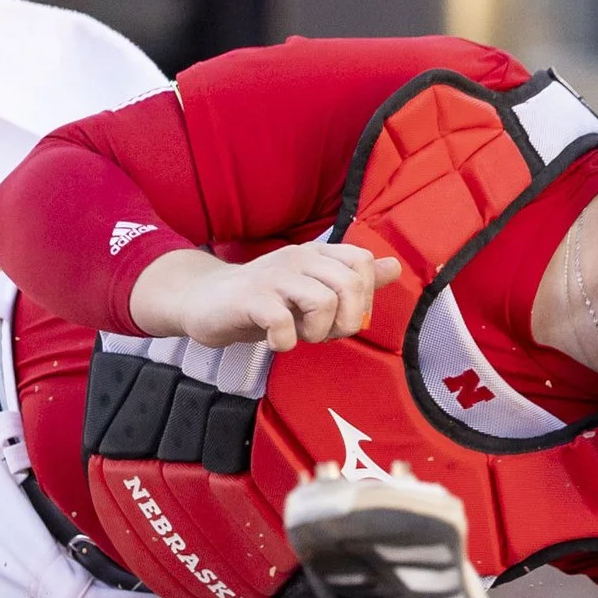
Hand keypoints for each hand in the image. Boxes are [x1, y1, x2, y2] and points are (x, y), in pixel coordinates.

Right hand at [130, 244, 402, 350]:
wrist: (204, 300)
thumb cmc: (263, 300)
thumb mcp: (311, 288)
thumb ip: (352, 280)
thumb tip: (393, 267)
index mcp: (316, 254)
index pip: (362, 262)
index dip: (363, 297)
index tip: (342, 317)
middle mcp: (298, 259)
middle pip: (349, 284)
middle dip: (346, 320)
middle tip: (324, 333)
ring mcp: (274, 277)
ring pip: (323, 302)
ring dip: (317, 332)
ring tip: (300, 336)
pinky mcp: (250, 299)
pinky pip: (283, 322)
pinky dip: (286, 341)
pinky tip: (277, 342)